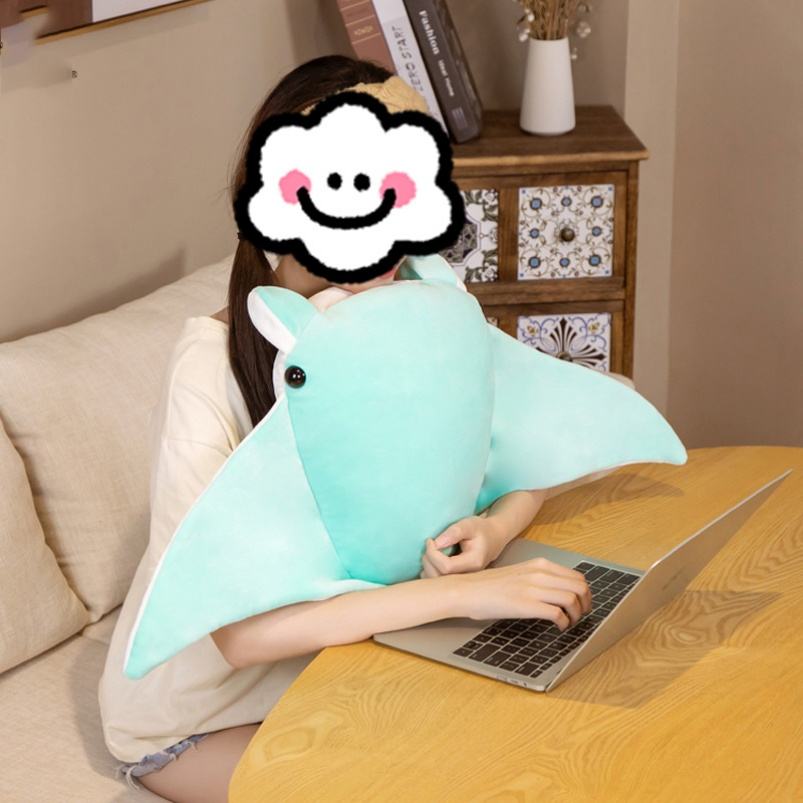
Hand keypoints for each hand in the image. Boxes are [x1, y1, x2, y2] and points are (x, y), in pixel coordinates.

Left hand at [419, 515, 505, 577]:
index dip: (433, 554)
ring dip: (427, 568)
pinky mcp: (458, 582)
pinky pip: (439, 584)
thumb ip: (454, 532)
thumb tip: (437, 543)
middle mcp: (469, 576)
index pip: (446, 567)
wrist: (493, 538)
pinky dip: (430, 574)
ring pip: (438, 584)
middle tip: (429, 546)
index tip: (430, 540)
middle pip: (440, 578)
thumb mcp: (469, 524)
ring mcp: (464, 582)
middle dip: (428, 561)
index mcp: (474, 562)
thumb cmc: (480, 530)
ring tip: (430, 553)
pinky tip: (432, 561)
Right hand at [452, 557, 592, 629]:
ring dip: (577, 615)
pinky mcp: (526, 605)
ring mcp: (533, 588)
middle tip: (581, 615)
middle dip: (586, 604)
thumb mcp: (519, 573)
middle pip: (580, 587)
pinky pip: (558, 614)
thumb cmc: (488, 585)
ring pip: (572, 599)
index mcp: (539, 564)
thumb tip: (557, 591)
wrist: (467, 590)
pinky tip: (559, 627)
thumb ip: (538, 578)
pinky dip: (564, 623)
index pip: (576, 576)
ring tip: (571, 623)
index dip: (585, 593)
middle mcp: (539, 573)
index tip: (582, 603)